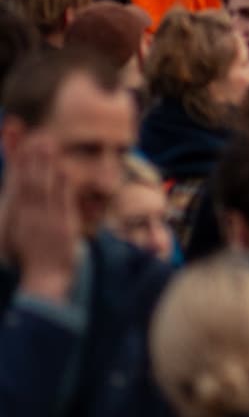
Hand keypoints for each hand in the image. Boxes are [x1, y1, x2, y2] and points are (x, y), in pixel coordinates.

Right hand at [3, 135, 79, 300]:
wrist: (45, 278)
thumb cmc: (33, 256)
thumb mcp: (20, 233)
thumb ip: (20, 213)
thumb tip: (20, 195)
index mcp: (18, 217)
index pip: (17, 186)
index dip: (18, 165)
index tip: (21, 146)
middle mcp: (29, 216)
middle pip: (29, 181)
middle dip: (32, 159)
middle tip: (35, 137)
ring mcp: (46, 219)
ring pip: (44, 187)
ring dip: (46, 165)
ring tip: (48, 145)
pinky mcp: (62, 225)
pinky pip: (61, 200)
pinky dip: (61, 185)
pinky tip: (62, 169)